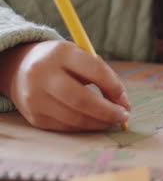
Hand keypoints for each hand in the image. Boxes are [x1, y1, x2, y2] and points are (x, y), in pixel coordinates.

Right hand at [0, 41, 130, 131]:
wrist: (20, 68)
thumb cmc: (63, 63)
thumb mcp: (81, 58)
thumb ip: (104, 77)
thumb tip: (124, 105)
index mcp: (61, 53)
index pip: (95, 70)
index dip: (114, 87)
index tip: (125, 99)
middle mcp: (43, 74)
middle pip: (82, 100)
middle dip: (108, 112)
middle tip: (123, 117)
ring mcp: (35, 97)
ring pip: (74, 118)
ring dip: (99, 123)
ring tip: (112, 121)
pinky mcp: (34, 116)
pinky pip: (66, 127)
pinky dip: (85, 127)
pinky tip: (94, 123)